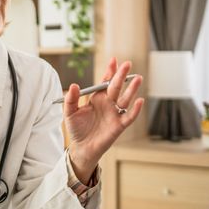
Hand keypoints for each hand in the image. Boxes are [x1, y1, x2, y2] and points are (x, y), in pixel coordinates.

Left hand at [64, 58, 143, 181]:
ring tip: (137, 78)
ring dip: (132, 89)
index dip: (110, 71)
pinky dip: (135, 110)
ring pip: (125, 99)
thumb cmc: (77, 129)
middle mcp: (108, 103)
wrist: (81, 148)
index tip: (113, 60)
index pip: (105, 81)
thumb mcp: (69, 113)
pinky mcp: (119, 126)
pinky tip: (139, 101)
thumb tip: (73, 85)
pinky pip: (129, 116)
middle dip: (122, 76)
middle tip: (127, 64)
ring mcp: (114, 114)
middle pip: (117, 87)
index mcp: (97, 98)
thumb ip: (70, 99)